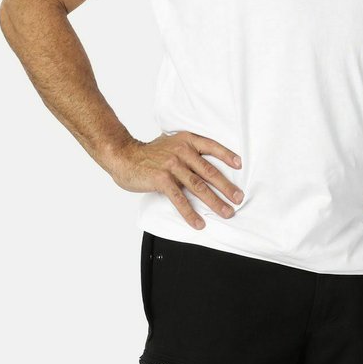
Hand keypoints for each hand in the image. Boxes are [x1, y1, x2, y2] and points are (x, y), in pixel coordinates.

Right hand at [106, 132, 243, 229]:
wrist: (123, 156)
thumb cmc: (148, 153)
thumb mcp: (170, 143)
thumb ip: (186, 151)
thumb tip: (203, 166)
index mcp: (186, 141)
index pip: (211, 146)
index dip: (226, 156)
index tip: (239, 166)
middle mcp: (181, 151)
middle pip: (209, 171)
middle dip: (226, 187)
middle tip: (238, 198)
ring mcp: (172, 165)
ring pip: (198, 186)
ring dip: (215, 202)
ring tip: (226, 212)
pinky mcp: (162, 180)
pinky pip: (180, 199)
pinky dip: (190, 213)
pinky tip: (198, 223)